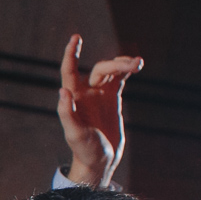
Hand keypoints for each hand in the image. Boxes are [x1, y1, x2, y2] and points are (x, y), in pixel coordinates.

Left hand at [57, 33, 140, 186]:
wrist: (100, 161)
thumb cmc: (84, 150)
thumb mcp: (75, 135)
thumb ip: (66, 114)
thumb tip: (62, 91)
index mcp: (74, 98)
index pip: (70, 70)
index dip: (72, 54)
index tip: (76, 38)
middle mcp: (85, 93)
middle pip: (99, 69)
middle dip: (115, 64)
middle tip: (134, 65)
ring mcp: (99, 95)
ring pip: (111, 71)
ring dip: (123, 65)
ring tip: (138, 64)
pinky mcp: (112, 99)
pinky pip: (119, 79)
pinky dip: (126, 71)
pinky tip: (137, 66)